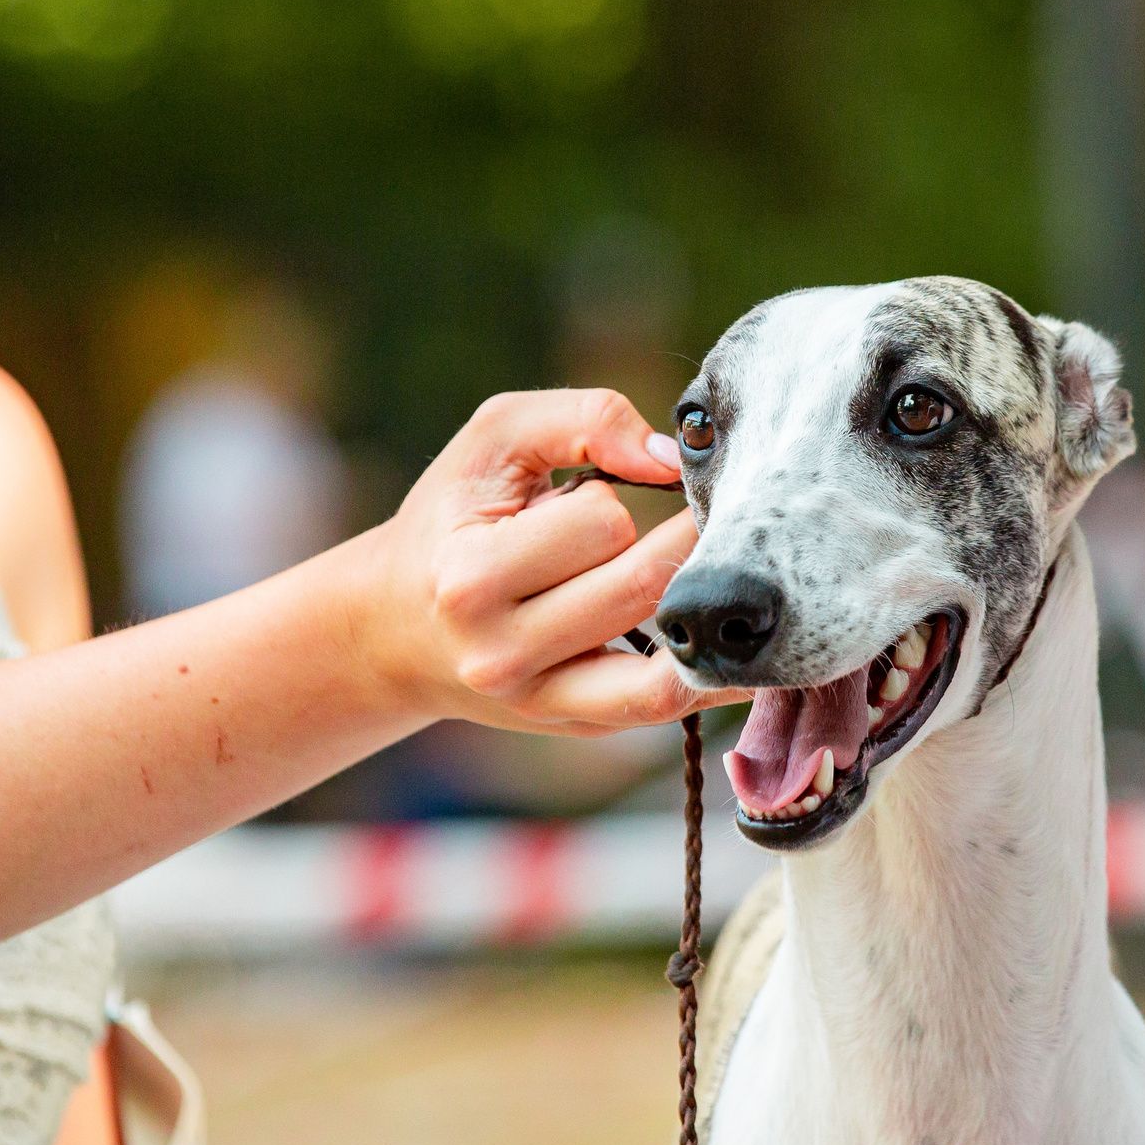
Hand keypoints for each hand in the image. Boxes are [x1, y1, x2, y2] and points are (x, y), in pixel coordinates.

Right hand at [358, 388, 748, 735]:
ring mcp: (545, 702)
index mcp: (471, 578)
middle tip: (708, 507)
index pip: (599, 524)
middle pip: (642, 586)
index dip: (618, 494)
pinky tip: (748, 643)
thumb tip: (670, 454)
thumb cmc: (453, 518)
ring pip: (671, 659)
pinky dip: (720, 675)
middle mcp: (503, 654)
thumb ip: (582, 418)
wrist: (396, 628)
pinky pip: (671, 704)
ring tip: (730, 566)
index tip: (605, 486)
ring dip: (705, 604)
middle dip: (682, 537)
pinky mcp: (584, 725)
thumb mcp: (493, 441)